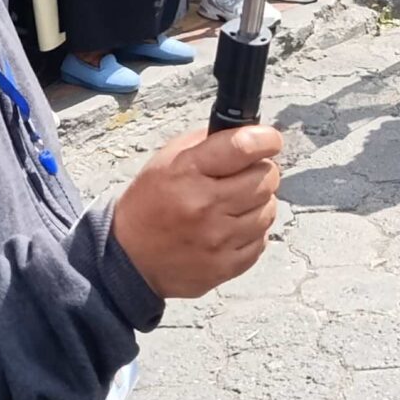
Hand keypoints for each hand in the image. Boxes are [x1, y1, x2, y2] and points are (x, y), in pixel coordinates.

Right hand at [111, 125, 284, 298]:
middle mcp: (205, 206)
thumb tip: (249, 133)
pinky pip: (261, 240)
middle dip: (261, 171)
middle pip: (265, 178)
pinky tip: (231, 228)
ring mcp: (217, 239)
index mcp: (187, 172)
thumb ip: (207, 143)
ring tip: (235, 204)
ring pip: (268, 210)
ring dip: (258, 203)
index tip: (270, 140)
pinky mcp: (226, 266)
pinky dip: (252, 232)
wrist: (130, 258)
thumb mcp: (167, 161)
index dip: (266, 139)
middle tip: (246, 175)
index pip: (243, 147)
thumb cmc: (150, 204)